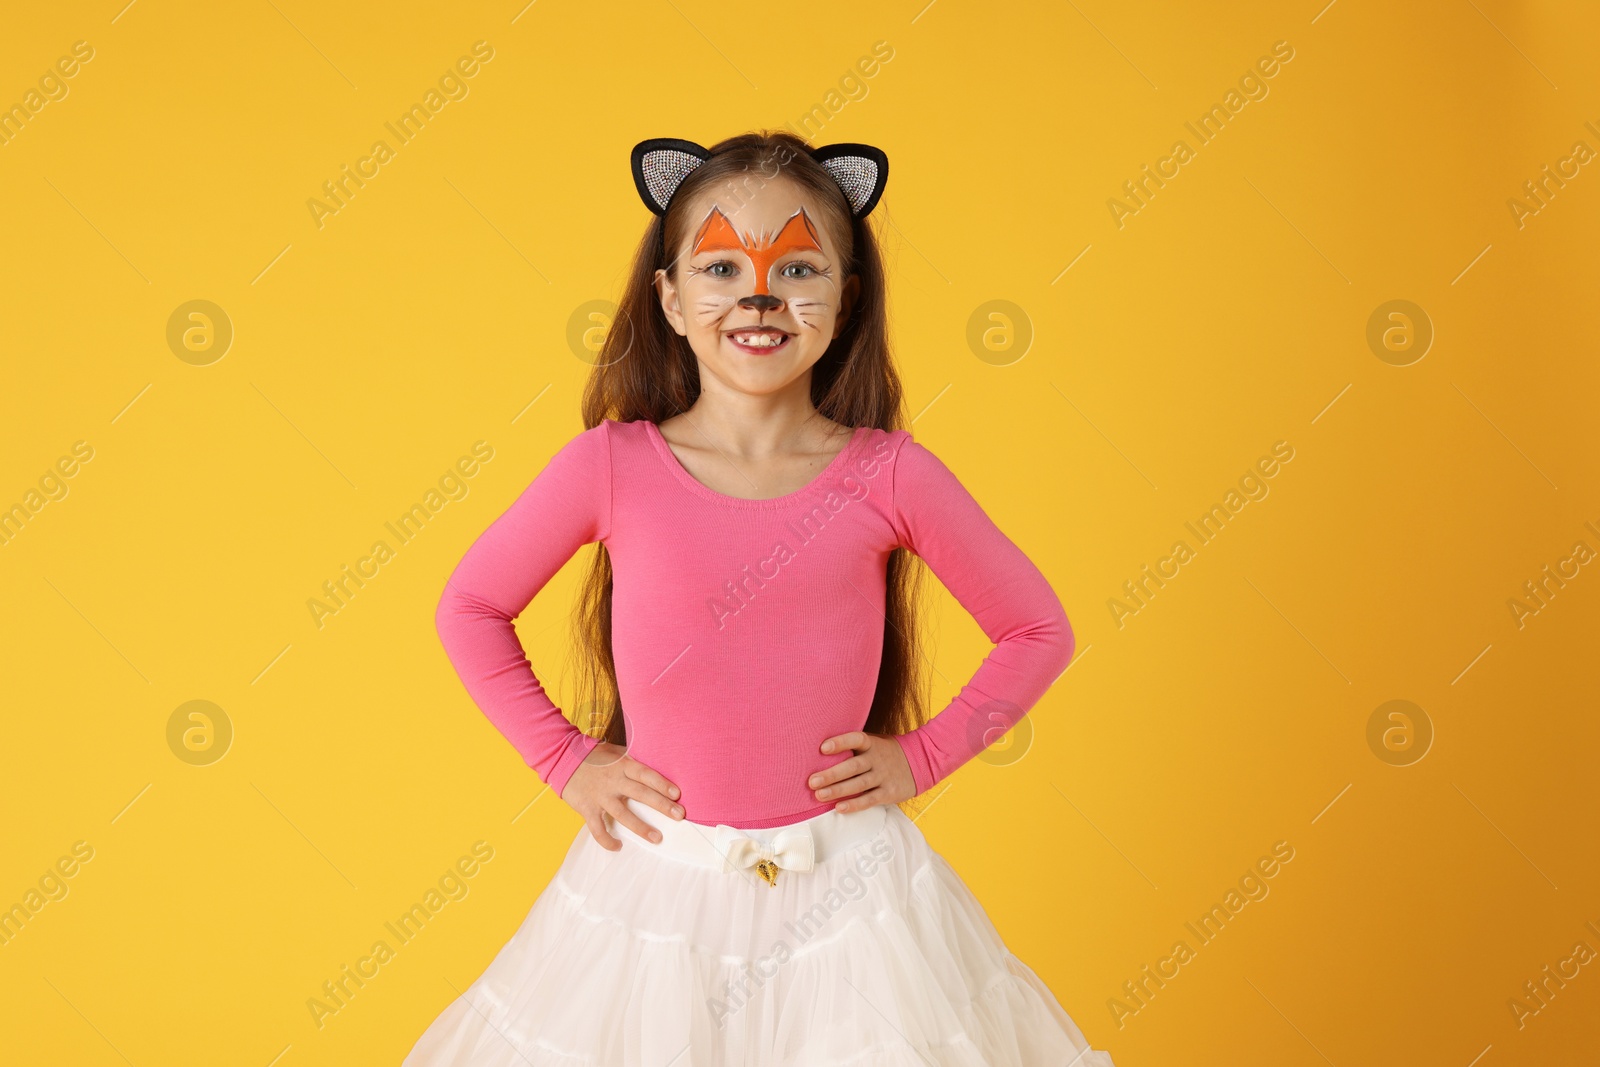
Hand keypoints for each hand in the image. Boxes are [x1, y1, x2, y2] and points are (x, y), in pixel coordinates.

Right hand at [559, 741, 683, 850]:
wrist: (561, 757)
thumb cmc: (593, 755)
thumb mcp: (615, 752)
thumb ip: (632, 762)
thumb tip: (655, 769)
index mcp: (622, 765)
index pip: (646, 774)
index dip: (662, 784)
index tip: (677, 794)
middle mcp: (613, 780)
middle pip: (641, 794)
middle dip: (661, 805)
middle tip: (679, 816)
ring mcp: (600, 796)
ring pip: (623, 814)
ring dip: (641, 827)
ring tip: (657, 838)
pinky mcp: (587, 808)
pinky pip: (598, 828)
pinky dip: (607, 840)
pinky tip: (618, 847)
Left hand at [807, 730, 915, 811]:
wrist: (920, 763)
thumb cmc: (885, 753)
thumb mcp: (874, 743)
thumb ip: (852, 747)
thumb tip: (819, 753)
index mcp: (872, 743)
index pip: (855, 739)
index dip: (840, 743)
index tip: (823, 748)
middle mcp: (877, 759)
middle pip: (853, 766)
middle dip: (831, 774)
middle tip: (812, 781)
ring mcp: (884, 776)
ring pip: (859, 784)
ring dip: (838, 790)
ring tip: (819, 795)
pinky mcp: (889, 792)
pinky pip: (870, 799)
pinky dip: (855, 804)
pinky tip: (840, 808)